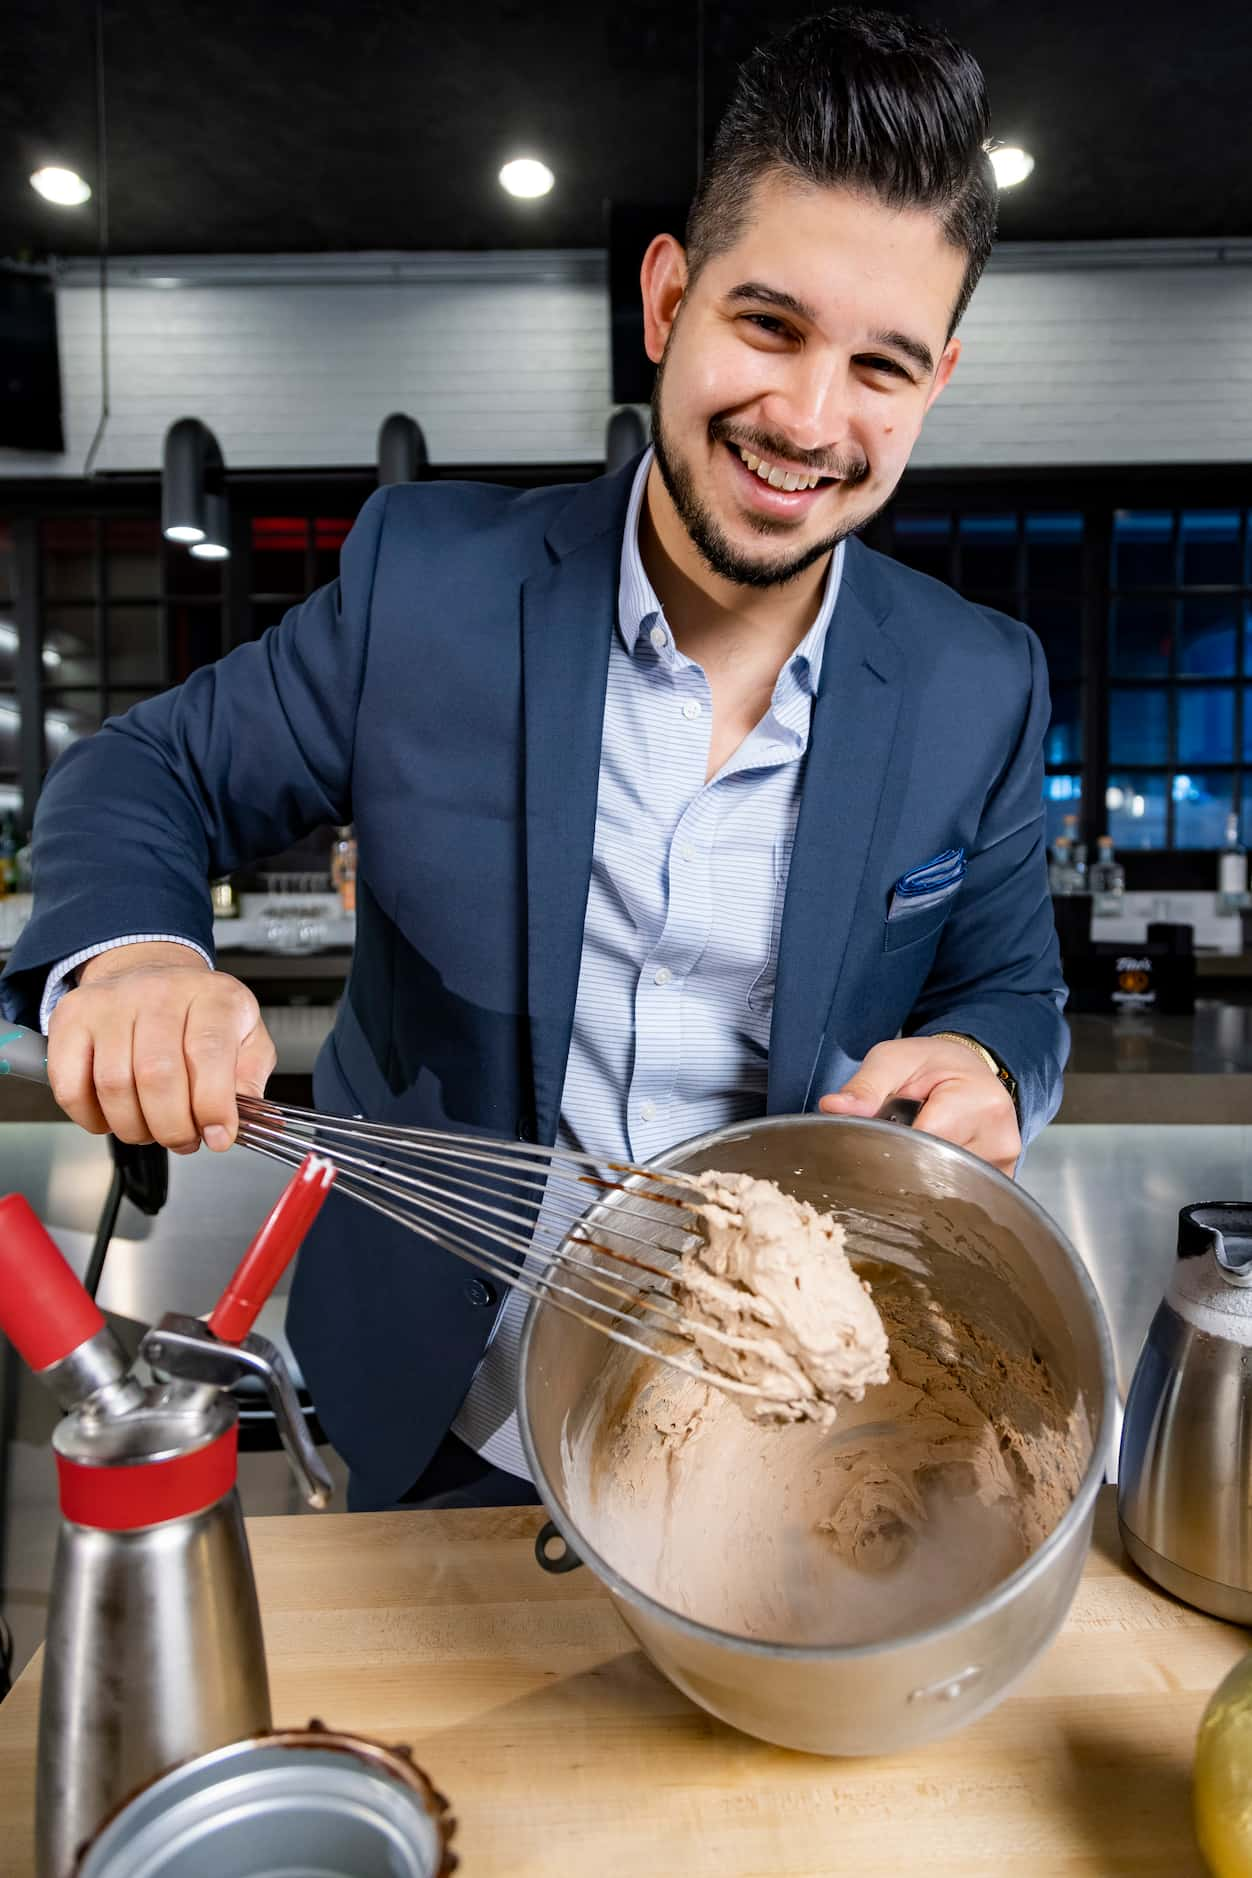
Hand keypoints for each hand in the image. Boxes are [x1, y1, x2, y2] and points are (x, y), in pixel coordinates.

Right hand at [47, 942, 276, 1153]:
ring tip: (153, 1129)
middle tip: (184, 1140)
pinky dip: (92, 1118)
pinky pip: (71, 1085)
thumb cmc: (201, 1015)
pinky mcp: (71, 1019)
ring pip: (113, 1084)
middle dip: (173, 1126)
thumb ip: (251, 1078)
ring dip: (135, 1127)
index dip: (213, 1105)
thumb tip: (257, 1122)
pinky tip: (114, 1119)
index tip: (218, 1136)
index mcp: (212, 996)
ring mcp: (110, 1002)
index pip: (208, 1052)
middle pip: (157, 1074)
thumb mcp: (246, 1036)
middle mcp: (159, 992)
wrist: (150, 974)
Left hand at [818, 1035, 1020, 1177]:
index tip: (874, 1140)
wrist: (972, 1070)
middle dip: (905, 1162)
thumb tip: (833, 1107)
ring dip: (922, 1174)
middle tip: (893, 1142)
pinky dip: (939, 1182)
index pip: (924, 1145)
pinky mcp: (1002, 1180)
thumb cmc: (933, 1065)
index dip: (891, 1147)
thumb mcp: (894, 1060)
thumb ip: (865, 1085)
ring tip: (916, 1147)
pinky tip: (931, 1161)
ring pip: (946, 1188)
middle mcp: (999, 1138)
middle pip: (935, 1171)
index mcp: (979, 1103)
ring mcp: (1004, 1165)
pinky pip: (960, 1194)